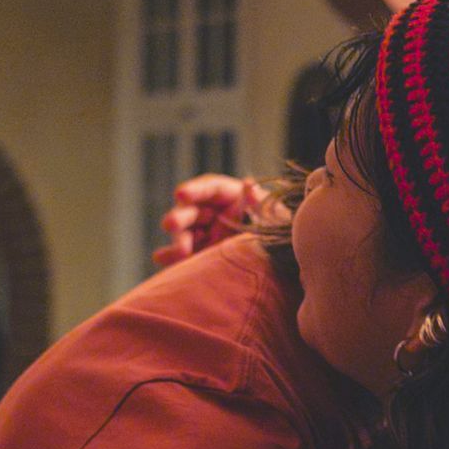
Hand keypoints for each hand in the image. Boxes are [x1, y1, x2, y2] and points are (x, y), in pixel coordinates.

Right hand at [154, 174, 273, 268]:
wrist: (288, 264)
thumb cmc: (282, 232)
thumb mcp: (277, 216)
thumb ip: (260, 203)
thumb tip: (248, 184)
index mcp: (232, 197)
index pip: (209, 189)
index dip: (194, 190)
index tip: (181, 194)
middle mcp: (215, 215)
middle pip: (192, 212)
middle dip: (180, 218)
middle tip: (170, 225)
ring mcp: (207, 237)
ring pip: (185, 235)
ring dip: (178, 241)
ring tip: (179, 252)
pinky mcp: (203, 257)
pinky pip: (185, 257)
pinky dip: (173, 259)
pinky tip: (160, 259)